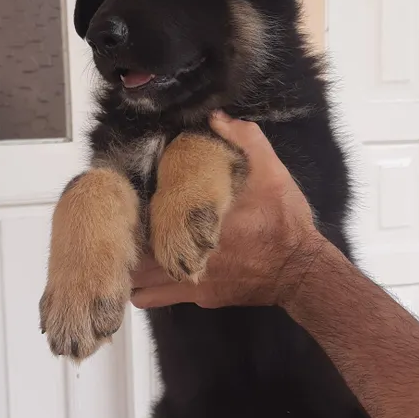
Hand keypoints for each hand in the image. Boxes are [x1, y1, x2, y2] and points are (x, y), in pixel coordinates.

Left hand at [131, 113, 322, 309]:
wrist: (301, 269)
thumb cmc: (284, 221)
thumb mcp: (271, 172)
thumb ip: (245, 140)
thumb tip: (215, 118)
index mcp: (199, 218)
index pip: (149, 218)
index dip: (130, 212)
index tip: (123, 203)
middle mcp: (189, 253)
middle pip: (136, 253)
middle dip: (124, 244)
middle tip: (117, 231)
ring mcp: (193, 280)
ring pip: (142, 282)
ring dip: (131, 270)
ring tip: (126, 256)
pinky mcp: (203, 297)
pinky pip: (159, 298)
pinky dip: (147, 291)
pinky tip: (144, 281)